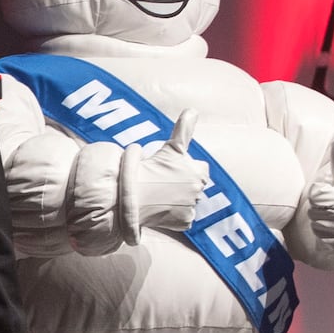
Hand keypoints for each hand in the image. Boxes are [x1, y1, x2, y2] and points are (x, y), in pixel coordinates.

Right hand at [130, 108, 206, 233]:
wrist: (132, 196)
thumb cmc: (150, 169)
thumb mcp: (170, 147)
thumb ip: (184, 129)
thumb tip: (193, 110)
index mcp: (199, 171)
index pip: (201, 169)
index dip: (187, 169)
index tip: (172, 171)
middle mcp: (200, 190)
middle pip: (195, 187)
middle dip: (184, 186)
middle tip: (164, 184)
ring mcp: (192, 207)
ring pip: (189, 203)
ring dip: (179, 201)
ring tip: (161, 197)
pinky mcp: (185, 222)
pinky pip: (184, 219)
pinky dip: (175, 216)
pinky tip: (163, 209)